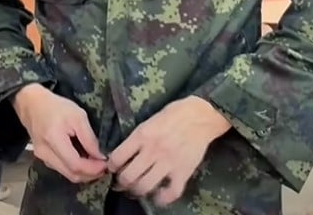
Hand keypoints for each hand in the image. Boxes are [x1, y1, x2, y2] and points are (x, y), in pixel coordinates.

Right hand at [12, 84, 107, 183]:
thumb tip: (100, 156)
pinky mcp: (43, 159)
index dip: (92, 168)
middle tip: (104, 166)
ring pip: (67, 174)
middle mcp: (45, 153)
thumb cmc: (57, 107)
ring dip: (83, 172)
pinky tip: (83, 160)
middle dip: (90, 174)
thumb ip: (89, 138)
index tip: (106, 164)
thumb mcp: (78, 116)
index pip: (75, 164)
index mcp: (54, 139)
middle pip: (71, 174)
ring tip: (96, 163)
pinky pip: (62, 169)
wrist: (33, 105)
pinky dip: (75, 168)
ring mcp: (42, 158)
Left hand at [108, 96, 230, 206]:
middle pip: (128, 177)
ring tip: (137, 189)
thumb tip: (126, 153)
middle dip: (122, 183)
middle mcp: (152, 150)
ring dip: (137, 191)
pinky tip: (158, 195)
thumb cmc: (175, 113)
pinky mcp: (183, 172)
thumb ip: (138, 137)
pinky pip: (170, 193)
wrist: (201, 115)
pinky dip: (162, 198)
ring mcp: (168, 163)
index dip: (111, 166)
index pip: (117, 157)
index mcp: (142, 134)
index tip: (113, 168)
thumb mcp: (150, 120)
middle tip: (122, 183)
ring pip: (145, 187)